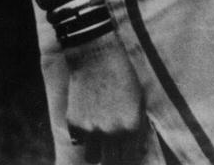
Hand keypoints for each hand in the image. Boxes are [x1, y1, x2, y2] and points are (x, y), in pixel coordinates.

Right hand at [64, 32, 147, 163]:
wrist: (96, 59)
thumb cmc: (122, 75)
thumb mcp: (138, 98)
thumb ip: (137, 123)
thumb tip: (136, 143)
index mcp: (132, 127)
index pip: (131, 157)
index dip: (129, 157)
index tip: (126, 155)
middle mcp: (112, 133)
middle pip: (112, 163)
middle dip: (114, 160)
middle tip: (113, 155)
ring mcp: (91, 130)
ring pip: (93, 158)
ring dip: (97, 153)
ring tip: (100, 144)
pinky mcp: (74, 125)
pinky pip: (79, 141)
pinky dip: (83, 138)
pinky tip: (88, 124)